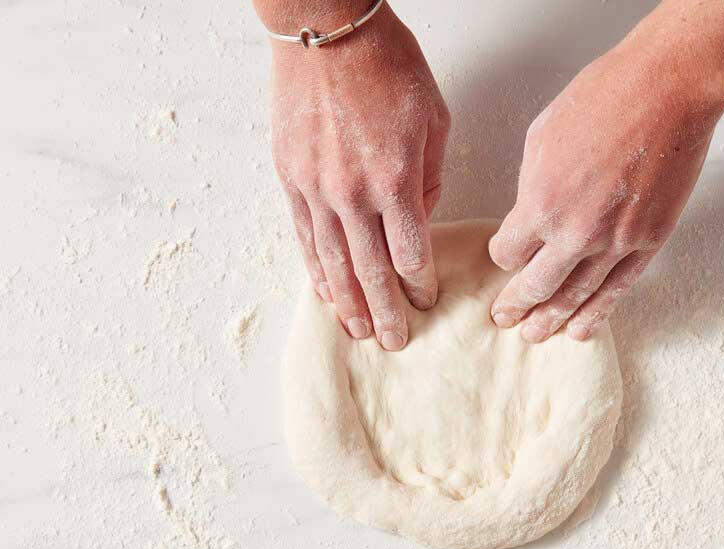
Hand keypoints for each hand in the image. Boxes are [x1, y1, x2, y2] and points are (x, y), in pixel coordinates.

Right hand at [269, 6, 448, 350]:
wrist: (326, 30)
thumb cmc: (385, 65)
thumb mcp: (433, 118)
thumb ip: (430, 177)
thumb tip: (418, 218)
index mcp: (396, 180)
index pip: (410, 255)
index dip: (420, 286)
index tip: (426, 301)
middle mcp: (352, 194)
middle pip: (371, 272)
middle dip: (386, 313)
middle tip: (395, 342)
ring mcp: (316, 190)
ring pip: (332, 264)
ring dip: (348, 303)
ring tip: (359, 332)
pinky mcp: (290, 179)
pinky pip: (303, 238)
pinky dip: (316, 270)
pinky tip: (326, 293)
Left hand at [488, 11, 723, 342]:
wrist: (667, 91)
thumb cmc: (605, 99)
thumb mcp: (543, 137)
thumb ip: (532, 185)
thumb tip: (530, 212)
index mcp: (540, 204)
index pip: (508, 252)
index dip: (502, 256)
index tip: (503, 256)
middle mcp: (575, 233)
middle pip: (536, 285)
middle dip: (517, 305)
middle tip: (505, 319)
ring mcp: (615, 242)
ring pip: (577, 296)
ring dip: (553, 320)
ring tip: (536, 335)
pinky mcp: (648, 241)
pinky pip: (617, 289)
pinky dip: (598, 313)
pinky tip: (582, 330)